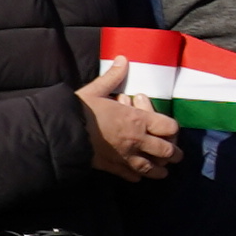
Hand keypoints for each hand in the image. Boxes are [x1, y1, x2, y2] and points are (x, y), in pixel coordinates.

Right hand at [79, 57, 180, 181]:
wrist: (59, 133)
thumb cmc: (79, 110)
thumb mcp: (96, 90)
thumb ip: (113, 77)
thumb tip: (122, 59)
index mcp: (137, 119)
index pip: (170, 127)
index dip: (172, 128)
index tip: (170, 128)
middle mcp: (137, 140)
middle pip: (167, 151)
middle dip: (174, 153)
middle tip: (175, 153)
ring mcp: (126, 156)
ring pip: (152, 168)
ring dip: (160, 169)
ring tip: (163, 170)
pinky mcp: (113, 168)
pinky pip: (132, 176)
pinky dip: (137, 176)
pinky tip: (138, 175)